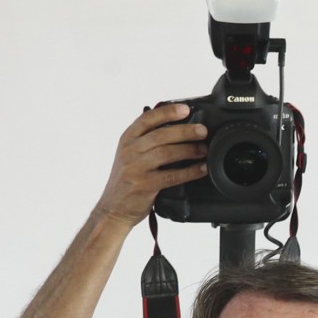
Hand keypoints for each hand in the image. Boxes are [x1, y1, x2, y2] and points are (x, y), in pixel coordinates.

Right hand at [95, 103, 209, 226]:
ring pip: (167, 153)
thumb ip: (146, 142)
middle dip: (185, 131)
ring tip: (203, 150)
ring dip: (189, 150)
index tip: (186, 109)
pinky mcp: (145, 184)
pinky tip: (201, 169)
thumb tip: (176, 129)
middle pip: (161, 134)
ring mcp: (136, 167)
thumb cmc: (127, 180)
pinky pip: (172, 175)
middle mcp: (130, 150)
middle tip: (202, 131)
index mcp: (127, 139)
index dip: (167, 112)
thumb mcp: (130, 155)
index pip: (147, 119)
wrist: (113, 207)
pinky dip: (190, 172)